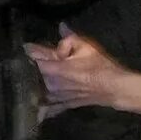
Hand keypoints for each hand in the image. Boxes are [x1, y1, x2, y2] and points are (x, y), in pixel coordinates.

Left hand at [26, 30, 140, 116]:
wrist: (114, 88)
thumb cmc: (100, 66)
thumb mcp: (86, 46)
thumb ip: (69, 38)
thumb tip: (60, 27)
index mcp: (54, 69)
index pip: (36, 57)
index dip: (32, 50)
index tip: (26, 46)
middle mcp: (51, 84)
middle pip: (38, 72)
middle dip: (39, 64)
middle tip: (42, 58)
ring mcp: (57, 96)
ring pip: (41, 87)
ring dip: (38, 83)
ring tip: (33, 79)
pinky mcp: (64, 104)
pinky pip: (50, 107)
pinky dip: (44, 109)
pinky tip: (37, 113)